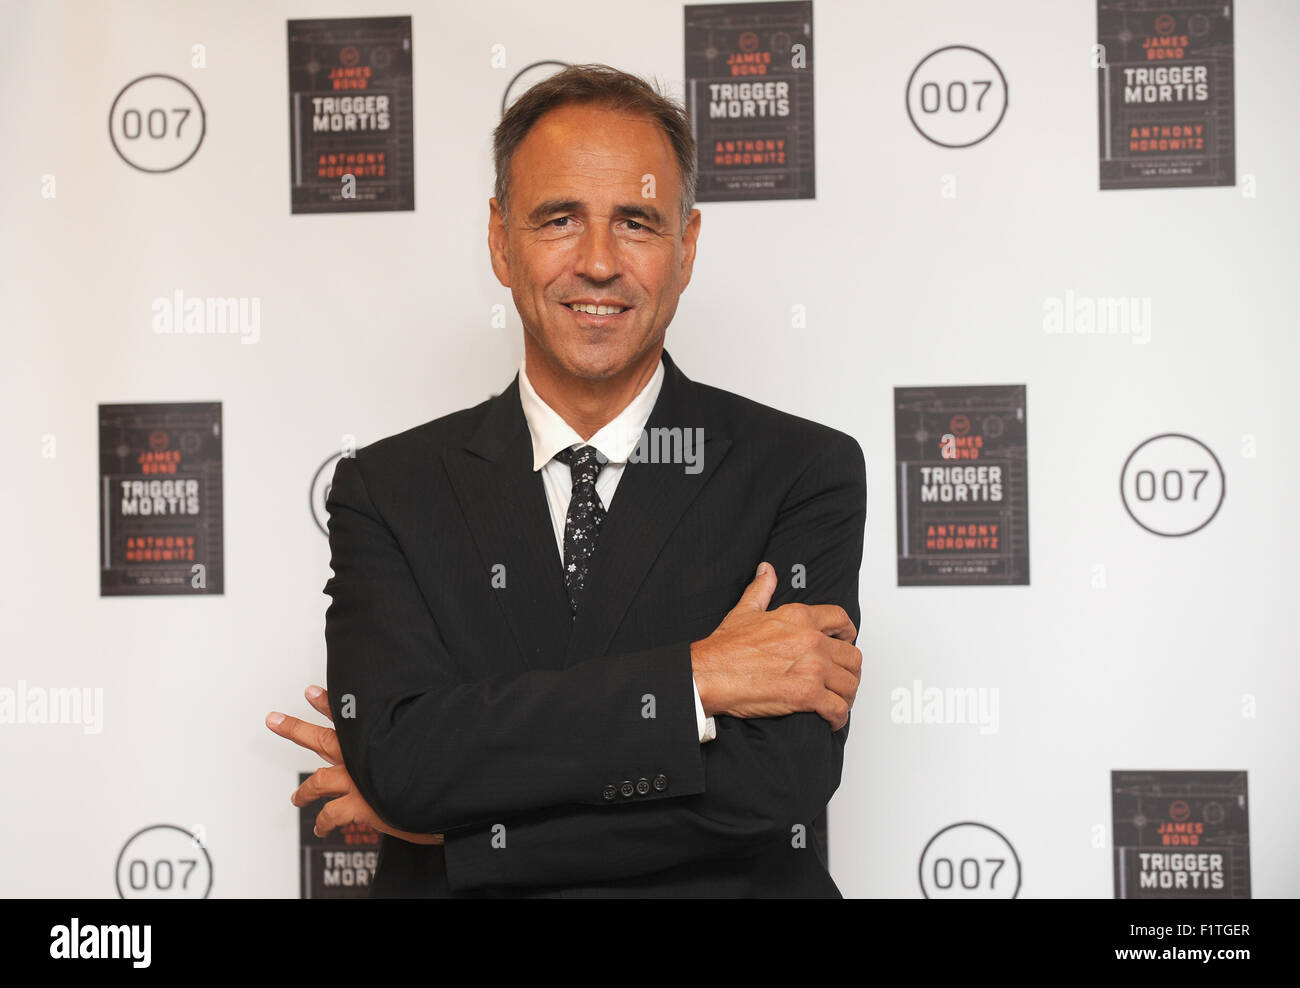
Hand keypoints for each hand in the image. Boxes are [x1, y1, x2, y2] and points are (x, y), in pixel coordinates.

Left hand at [266, 685, 443, 844]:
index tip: (310, 692)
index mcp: (378, 738)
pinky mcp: (360, 806)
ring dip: (304, 791)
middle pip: (321, 738)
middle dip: (295, 729)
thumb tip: (411, 735)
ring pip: (318, 780)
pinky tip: (320, 827)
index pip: (348, 714)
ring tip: (295, 798)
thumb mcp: (421, 745)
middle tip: (273, 720)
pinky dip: (323, 822)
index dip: (327, 701)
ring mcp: (358, 781)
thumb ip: (408, 739)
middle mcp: (362, 756)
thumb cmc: (435, 771)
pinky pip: (331, 814)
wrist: (442, 800)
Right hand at [690, 562, 860, 729]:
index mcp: (800, 618)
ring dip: (847, 695)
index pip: (841, 620)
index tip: (847, 640)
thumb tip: (766, 570)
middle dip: (849, 670)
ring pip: (850, 683)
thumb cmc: (724, 648)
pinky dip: (838, 718)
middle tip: (841, 679)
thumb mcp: (745, 610)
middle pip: (852, 656)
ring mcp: (812, 668)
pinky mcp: (808, 695)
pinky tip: (832, 720)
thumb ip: (761, 589)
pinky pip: (838, 708)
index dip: (849, 632)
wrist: (709, 674)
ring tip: (838, 702)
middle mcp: (812, 640)